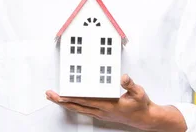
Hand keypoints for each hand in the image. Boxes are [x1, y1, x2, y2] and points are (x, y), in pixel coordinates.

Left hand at [45, 74, 183, 130]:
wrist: (146, 119)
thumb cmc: (141, 105)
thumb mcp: (139, 92)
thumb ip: (130, 84)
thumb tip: (123, 77)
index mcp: (108, 104)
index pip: (86, 101)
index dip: (72, 98)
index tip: (61, 94)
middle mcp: (102, 110)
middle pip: (77, 106)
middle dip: (62, 100)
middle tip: (49, 94)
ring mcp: (101, 113)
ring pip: (79, 109)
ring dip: (65, 103)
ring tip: (53, 97)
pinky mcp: (102, 114)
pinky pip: (84, 110)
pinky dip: (73, 106)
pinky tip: (68, 103)